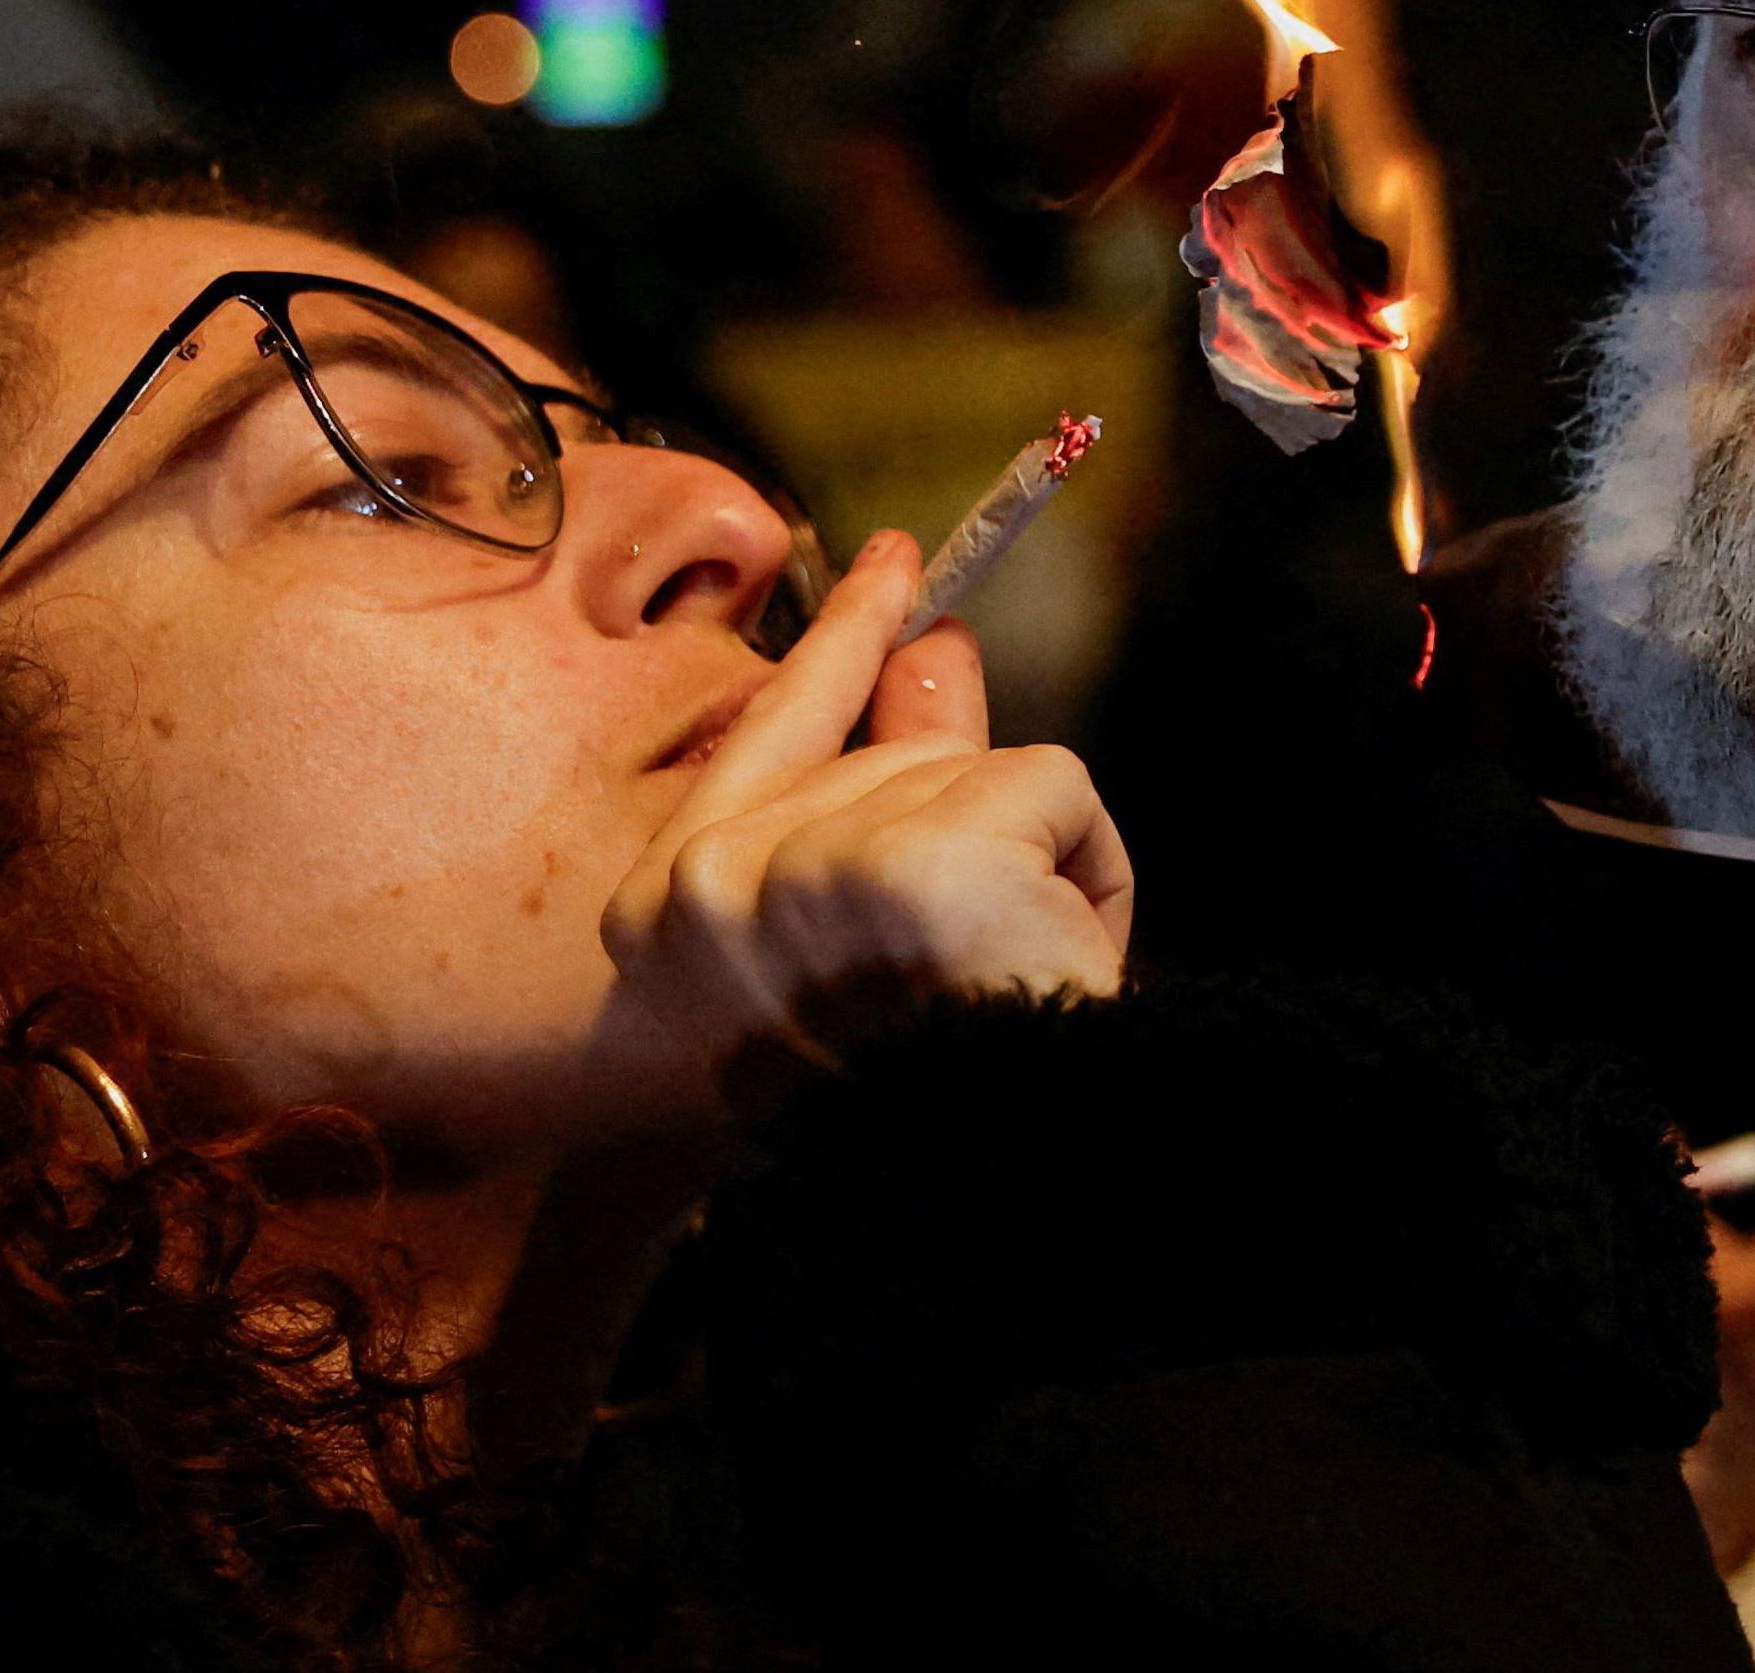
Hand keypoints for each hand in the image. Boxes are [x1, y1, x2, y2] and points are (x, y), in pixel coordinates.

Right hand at [603, 532, 1134, 1077]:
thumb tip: (934, 639)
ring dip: (1037, 871)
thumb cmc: (930, 1091)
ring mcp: (809, 864)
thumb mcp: (881, 934)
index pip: (767, 730)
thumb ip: (896, 775)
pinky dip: (1094, 870)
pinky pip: (1055, 787)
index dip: (844, 646)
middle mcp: (708, 882)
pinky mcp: (919, 859)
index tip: (896, 562)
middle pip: (892, 756)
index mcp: (660, 915)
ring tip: (1014, 986)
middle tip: (986, 961)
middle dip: (976, 830)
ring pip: (980, 772)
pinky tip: (1061, 962)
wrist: (995, 1192)